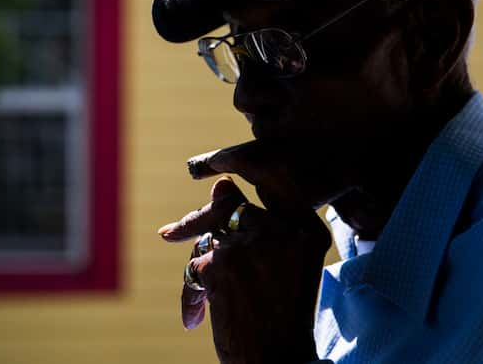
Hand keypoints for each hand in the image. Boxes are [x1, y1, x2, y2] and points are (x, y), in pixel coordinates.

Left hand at [158, 140, 331, 363]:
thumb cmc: (283, 318)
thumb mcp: (287, 266)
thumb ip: (259, 224)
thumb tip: (219, 185)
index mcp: (307, 229)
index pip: (275, 174)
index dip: (243, 163)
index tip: (220, 167)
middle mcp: (282, 230)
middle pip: (231, 204)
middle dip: (204, 222)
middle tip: (175, 234)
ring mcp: (251, 244)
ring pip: (209, 234)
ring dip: (201, 263)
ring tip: (204, 298)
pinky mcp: (220, 264)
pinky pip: (194, 265)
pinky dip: (190, 294)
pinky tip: (197, 317)